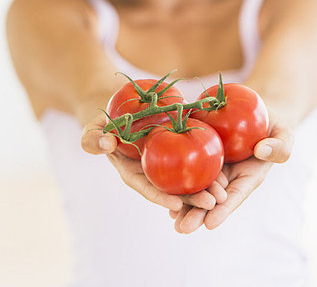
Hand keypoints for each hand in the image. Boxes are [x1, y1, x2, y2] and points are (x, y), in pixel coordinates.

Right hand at [81, 112, 228, 211]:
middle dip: (192, 199)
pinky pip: (193, 158)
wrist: (117, 112)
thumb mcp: (92, 130)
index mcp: (133, 173)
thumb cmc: (102, 124)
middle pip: (172, 189)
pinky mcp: (177, 149)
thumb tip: (107, 144)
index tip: (175, 205)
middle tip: (213, 203)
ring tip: (223, 194)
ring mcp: (166, 163)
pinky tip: (224, 170)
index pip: (147, 188)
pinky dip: (207, 165)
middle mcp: (152, 172)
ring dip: (205, 187)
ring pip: (187, 178)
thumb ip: (94, 139)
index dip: (160, 197)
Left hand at [169, 107, 293, 232]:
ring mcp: (214, 164)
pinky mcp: (202, 150)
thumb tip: (262, 151)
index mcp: (249, 175)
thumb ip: (279, 146)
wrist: (257, 111)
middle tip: (182, 228)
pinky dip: (177, 178)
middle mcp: (230, 175)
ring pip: (198, 186)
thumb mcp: (284, 134)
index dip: (224, 209)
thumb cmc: (274, 125)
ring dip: (185, 203)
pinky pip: (188, 165)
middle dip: (198, 214)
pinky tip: (164, 190)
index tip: (210, 223)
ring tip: (172, 218)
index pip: (235, 195)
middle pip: (213, 198)